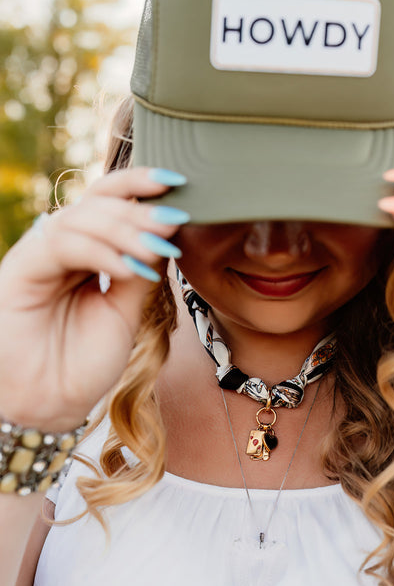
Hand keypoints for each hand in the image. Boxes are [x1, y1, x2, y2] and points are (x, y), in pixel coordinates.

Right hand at [0, 167, 187, 430]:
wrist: (51, 403)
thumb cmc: (84, 361)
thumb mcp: (126, 310)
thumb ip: (141, 268)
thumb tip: (167, 230)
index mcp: (88, 251)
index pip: (112, 202)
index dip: (141, 185)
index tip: (179, 183)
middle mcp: (62, 246)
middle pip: (97, 200)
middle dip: (140, 205)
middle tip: (174, 218)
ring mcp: (41, 254)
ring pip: (83, 218)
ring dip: (126, 230)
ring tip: (157, 248)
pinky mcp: (23, 268)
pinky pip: (64, 244)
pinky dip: (101, 252)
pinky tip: (130, 269)